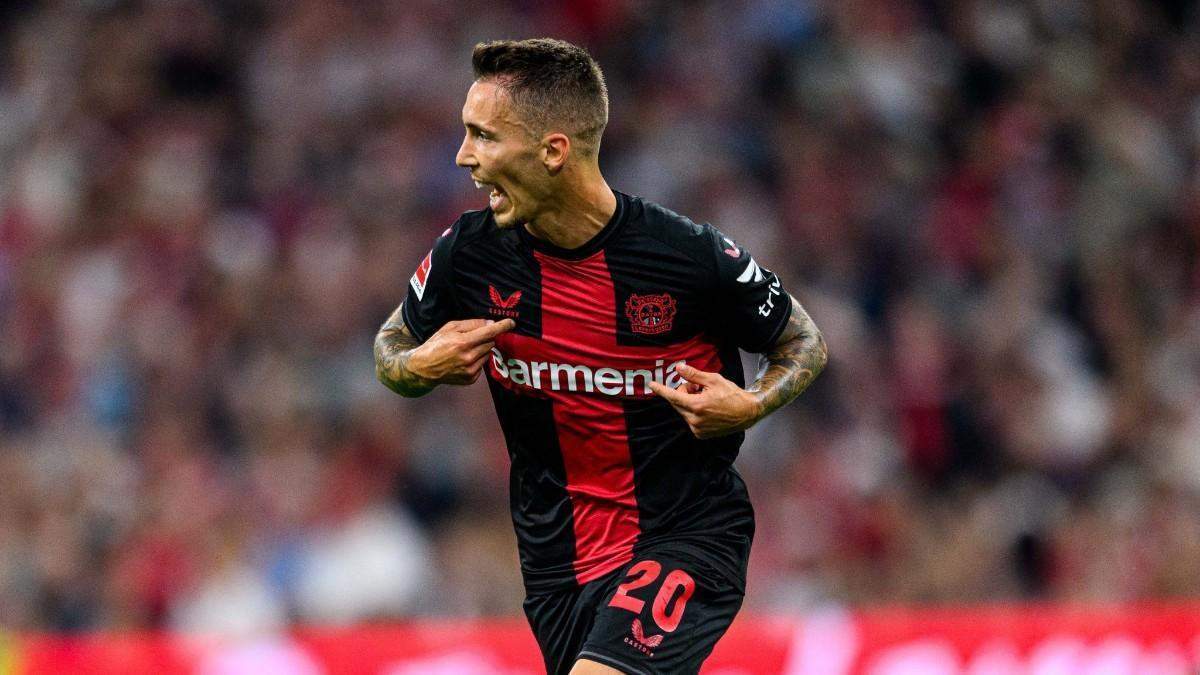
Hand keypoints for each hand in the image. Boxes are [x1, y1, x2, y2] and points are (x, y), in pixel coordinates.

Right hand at [408, 318, 514, 384]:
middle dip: (486, 338)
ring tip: (465, 350)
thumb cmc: (436, 344)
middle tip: (473, 338)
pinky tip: (464, 360)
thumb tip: (490, 323)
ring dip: (482, 350)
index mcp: (463, 342)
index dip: (502, 326)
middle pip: (490, 343)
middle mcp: (469, 357)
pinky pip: (482, 365)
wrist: (424, 368)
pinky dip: (477, 360)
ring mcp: (470, 370)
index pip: (489, 332)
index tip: (511, 323)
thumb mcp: (450, 328)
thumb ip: (471, 324)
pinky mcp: (471, 379)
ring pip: (488, 354)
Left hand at [647, 363, 764, 438]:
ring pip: (683, 411)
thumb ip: (694, 375)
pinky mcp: (701, 435)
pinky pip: (690, 420)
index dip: (661, 390)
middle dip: (684, 392)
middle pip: (678, 402)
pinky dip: (694, 413)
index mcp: (696, 405)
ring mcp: (697, 429)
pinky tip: (708, 409)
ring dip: (689, 403)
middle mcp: (694, 420)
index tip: (652, 385)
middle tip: (698, 388)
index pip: (673, 396)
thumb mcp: (713, 380)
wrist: (747, 413)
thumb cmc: (732, 394)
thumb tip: (679, 368)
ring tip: (706, 399)